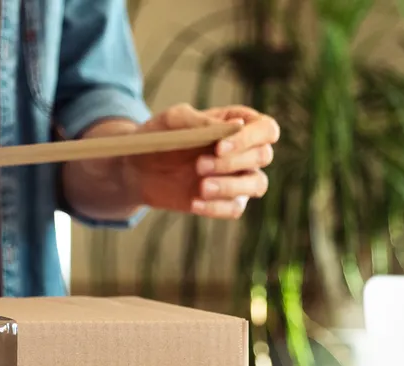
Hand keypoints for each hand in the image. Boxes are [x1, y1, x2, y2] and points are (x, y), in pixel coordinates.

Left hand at [128, 104, 279, 218]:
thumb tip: (234, 125)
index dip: (249, 139)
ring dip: (231, 186)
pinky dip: (217, 207)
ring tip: (201, 187)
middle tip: (199, 165)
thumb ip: (198, 120)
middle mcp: (245, 150)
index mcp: (239, 123)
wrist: (137, 168)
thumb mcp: (171, 121)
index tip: (219, 148)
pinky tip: (194, 203)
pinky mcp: (225, 200)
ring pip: (257, 184)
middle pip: (263, 156)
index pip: (266, 129)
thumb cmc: (159, 136)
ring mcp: (238, 177)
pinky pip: (235, 208)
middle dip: (232, 162)